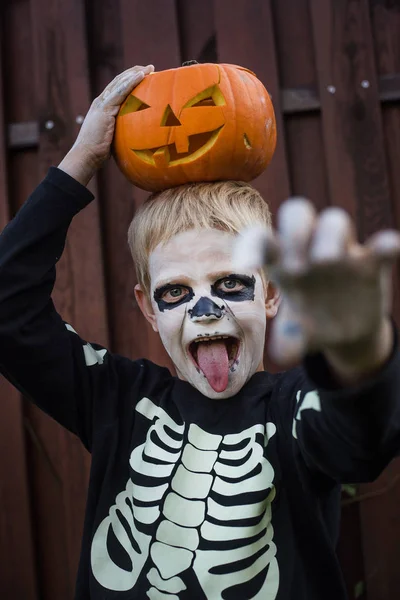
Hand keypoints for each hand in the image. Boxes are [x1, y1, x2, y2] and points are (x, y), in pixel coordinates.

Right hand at [58, 65, 153, 184]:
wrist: (86, 156)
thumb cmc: (99, 152)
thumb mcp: (113, 137)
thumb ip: (121, 131)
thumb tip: (135, 136)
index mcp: (102, 107)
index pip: (117, 89)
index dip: (130, 80)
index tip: (144, 76)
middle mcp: (101, 102)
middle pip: (119, 81)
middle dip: (134, 72)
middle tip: (150, 68)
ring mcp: (102, 104)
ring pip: (120, 83)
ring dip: (135, 73)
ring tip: (149, 68)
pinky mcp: (105, 109)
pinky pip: (120, 91)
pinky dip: (131, 82)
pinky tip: (141, 76)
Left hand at [235, 199, 399, 379]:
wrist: (347, 333)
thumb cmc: (312, 324)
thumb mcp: (296, 335)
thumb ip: (288, 341)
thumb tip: (281, 357)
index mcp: (283, 262)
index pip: (263, 239)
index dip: (251, 245)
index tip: (245, 265)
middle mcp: (309, 249)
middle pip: (298, 212)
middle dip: (294, 232)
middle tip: (296, 269)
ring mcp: (342, 252)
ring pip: (335, 219)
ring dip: (329, 235)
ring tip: (326, 261)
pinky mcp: (372, 263)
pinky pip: (381, 245)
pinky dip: (386, 243)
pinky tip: (388, 247)